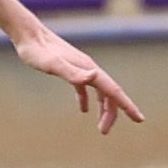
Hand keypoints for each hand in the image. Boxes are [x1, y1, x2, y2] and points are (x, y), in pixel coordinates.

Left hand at [14, 24, 144, 134]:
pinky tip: (83, 109)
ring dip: (103, 109)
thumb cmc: (37, 51)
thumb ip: (73, 73)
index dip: (127, 106)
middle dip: (112, 113)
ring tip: (101, 127)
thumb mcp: (52, 65)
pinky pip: (85, 88)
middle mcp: (89, 69)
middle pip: (109, 94)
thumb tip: (94, 76)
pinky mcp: (71, 70)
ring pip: (100, 92)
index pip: (113, 91)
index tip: (139, 119)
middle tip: (104, 132)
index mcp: (90, 70)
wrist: (28, 35)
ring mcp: (81, 69)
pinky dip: (87, 99)